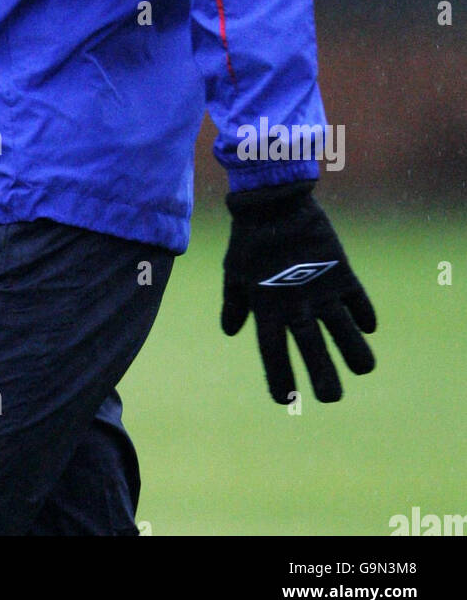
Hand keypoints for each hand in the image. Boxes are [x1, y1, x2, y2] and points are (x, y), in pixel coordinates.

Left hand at [221, 180, 376, 402]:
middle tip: (331, 399)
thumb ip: (235, 303)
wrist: (273, 199)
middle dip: (324, 377)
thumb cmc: (248, 238)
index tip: (287, 400)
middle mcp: (295, 302)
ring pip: (343, 330)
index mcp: (266, 306)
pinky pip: (357, 299)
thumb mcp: (234, 271)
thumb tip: (231, 332)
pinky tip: (368, 328)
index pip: (272, 352)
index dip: (280, 377)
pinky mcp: (340, 269)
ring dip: (354, 351)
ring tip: (363, 368)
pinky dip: (364, 314)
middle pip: (312, 349)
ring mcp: (321, 287)